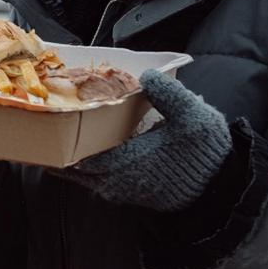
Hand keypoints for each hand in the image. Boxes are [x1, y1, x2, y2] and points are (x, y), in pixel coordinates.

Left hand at [52, 70, 232, 211]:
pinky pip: (97, 181)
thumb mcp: (194, 117)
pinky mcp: (131, 192)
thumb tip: (147, 76)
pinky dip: (86, 167)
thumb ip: (169, 95)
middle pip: (75, 169)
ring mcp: (123, 190)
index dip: (62, 141)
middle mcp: (119, 181)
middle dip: (60, 149)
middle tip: (45, 127)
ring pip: (84, 177)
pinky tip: (84, 148)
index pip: (80, 156)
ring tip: (58, 136)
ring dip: (71, 159)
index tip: (48, 124)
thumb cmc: (206, 154)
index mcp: (128, 163)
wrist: (221, 187)